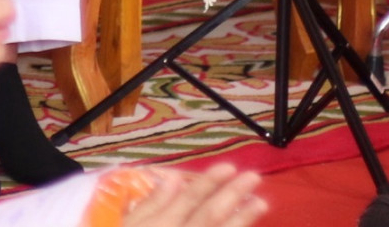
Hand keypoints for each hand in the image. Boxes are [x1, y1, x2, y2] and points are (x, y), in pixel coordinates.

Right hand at [123, 166, 265, 226]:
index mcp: (161, 226)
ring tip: (260, 203)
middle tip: (253, 177)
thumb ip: (150, 205)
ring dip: (242, 220)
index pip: (188, 200)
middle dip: (231, 196)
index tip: (229, 167)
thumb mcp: (128, 226)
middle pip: (210, 216)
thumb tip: (172, 179)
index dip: (209, 182)